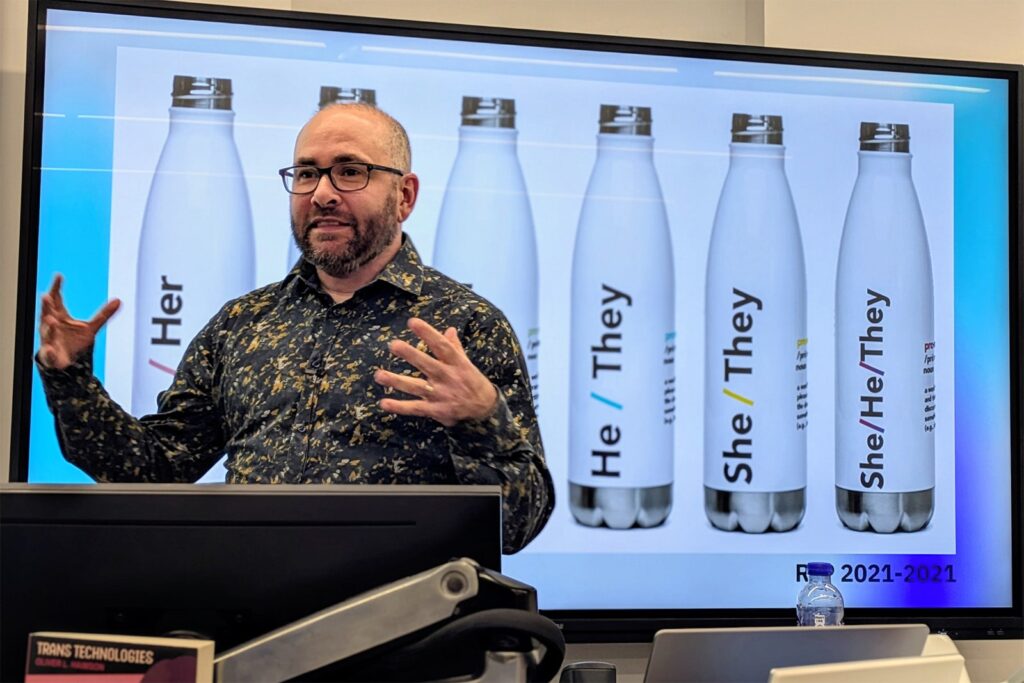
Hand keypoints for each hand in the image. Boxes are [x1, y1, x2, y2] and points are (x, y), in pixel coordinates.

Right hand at [38, 274, 120, 369]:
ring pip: (48, 332)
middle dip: (47, 305)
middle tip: (46, 295)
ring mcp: (50, 339)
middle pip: (48, 312)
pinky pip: (49, 353)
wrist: (65, 360)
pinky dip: (49, 351)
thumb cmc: (74, 340)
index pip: (56, 299)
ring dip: (50, 326)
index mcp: (60, 316)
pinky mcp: (51, 355)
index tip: (59, 275)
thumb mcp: (92, 327)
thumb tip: (119, 300)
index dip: (56, 287)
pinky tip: (50, 349)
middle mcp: (52, 325)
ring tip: (52, 320)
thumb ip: (104, 314)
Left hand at [375, 317, 497, 427]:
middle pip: (427, 364)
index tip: (412, 321)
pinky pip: (415, 408)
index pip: (442, 345)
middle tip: (393, 345)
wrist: (485, 409)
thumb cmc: (472, 381)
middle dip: (411, 355)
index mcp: (456, 363)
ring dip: (397, 381)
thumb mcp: (466, 363)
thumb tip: (449, 329)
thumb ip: (455, 347)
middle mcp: (448, 377)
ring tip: (378, 375)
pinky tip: (384, 402)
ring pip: (416, 387)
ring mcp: (440, 395)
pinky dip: (399, 407)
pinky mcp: (435, 410)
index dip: (428, 333)